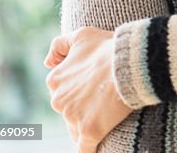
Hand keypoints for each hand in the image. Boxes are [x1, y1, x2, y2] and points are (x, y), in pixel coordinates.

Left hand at [44, 27, 129, 151]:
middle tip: (105, 99)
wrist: (129, 61)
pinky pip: (86, 148)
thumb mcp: (82, 35)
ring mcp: (73, 117)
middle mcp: (59, 100)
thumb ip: (59, 45)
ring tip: (108, 117)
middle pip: (70, 111)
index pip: (64, 92)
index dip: (81, 90)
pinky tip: (97, 149)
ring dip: (90, 125)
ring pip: (77, 128)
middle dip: (84, 108)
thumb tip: (47, 62)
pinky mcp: (89, 131)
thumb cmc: (108, 47)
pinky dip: (90, 149)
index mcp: (55, 80)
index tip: (96, 87)